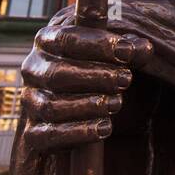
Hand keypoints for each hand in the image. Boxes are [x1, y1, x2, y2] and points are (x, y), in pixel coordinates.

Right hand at [19, 22, 152, 152]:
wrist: (76, 101)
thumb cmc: (95, 66)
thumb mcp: (112, 52)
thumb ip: (128, 48)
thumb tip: (144, 48)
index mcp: (46, 41)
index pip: (66, 39)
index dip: (97, 45)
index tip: (127, 51)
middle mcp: (32, 70)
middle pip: (57, 74)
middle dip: (96, 77)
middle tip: (126, 79)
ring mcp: (30, 101)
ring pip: (52, 106)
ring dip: (88, 105)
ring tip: (116, 103)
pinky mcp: (33, 131)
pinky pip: (48, 135)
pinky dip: (78, 133)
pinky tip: (105, 127)